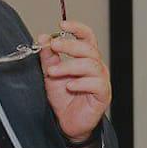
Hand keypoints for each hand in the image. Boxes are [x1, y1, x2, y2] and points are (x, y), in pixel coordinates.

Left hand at [38, 21, 111, 147]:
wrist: (67, 123)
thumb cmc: (64, 98)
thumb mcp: (51, 74)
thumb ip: (48, 57)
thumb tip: (43, 38)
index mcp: (86, 58)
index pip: (87, 36)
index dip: (77, 28)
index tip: (62, 25)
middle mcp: (96, 66)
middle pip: (89, 49)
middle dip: (70, 45)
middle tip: (54, 46)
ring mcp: (101, 80)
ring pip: (91, 65)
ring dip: (69, 66)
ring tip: (52, 72)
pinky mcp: (103, 95)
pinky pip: (96, 84)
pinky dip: (81, 83)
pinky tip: (69, 86)